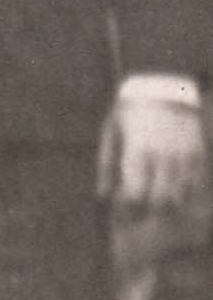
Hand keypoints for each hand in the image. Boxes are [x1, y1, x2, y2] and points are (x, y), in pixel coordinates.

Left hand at [96, 93, 205, 213]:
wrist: (162, 88)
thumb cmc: (129, 113)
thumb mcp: (111, 134)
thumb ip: (107, 167)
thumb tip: (103, 196)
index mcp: (138, 153)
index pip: (136, 195)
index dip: (128, 209)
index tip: (122, 209)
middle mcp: (163, 157)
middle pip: (159, 201)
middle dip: (147, 211)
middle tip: (138, 209)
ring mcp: (183, 156)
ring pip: (179, 196)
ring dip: (166, 205)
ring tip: (153, 202)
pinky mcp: (196, 154)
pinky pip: (194, 184)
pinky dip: (183, 194)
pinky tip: (171, 192)